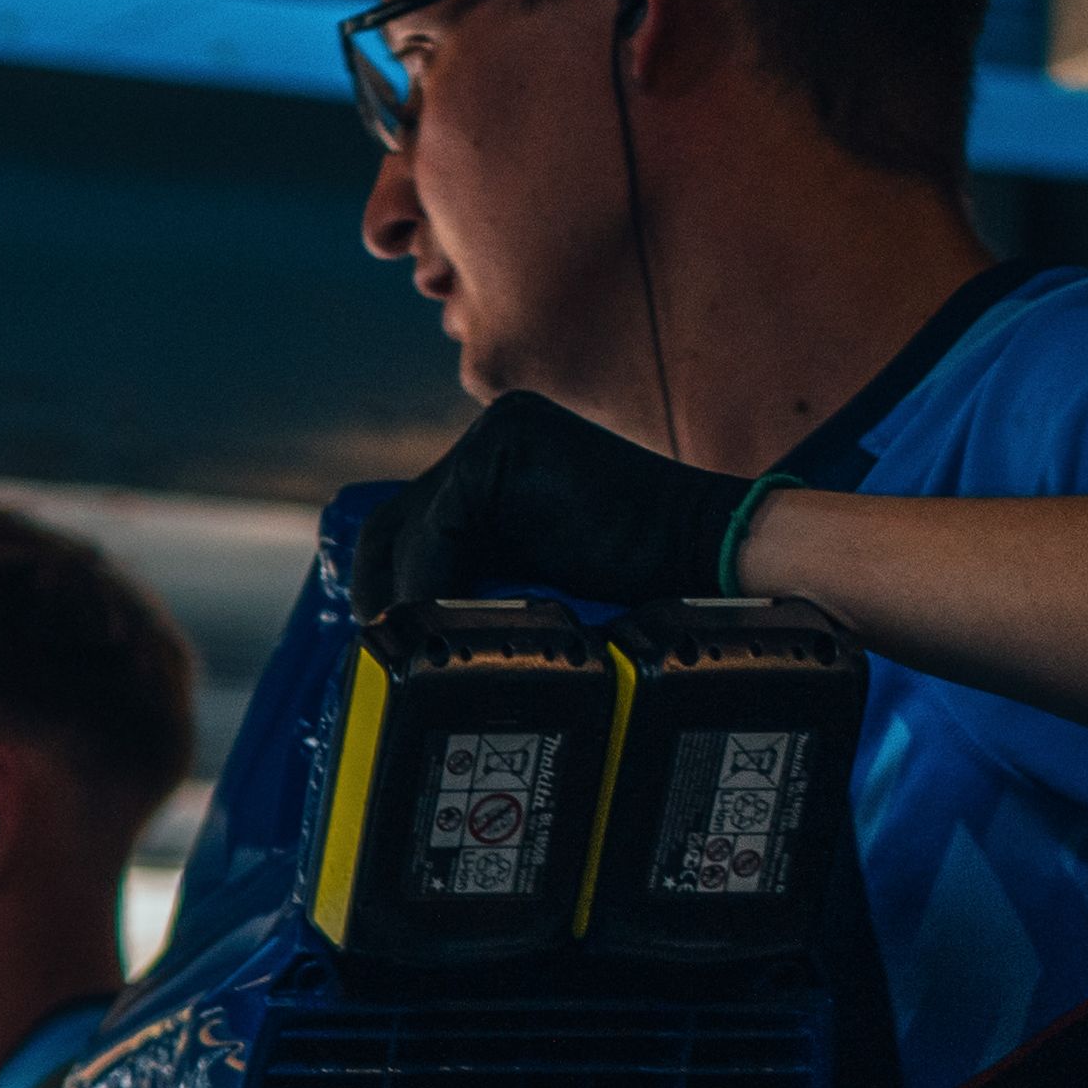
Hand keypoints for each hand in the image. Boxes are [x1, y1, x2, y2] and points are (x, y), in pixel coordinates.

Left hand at [359, 393, 770, 627]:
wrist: (705, 556)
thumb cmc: (628, 578)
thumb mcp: (526, 578)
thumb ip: (472, 579)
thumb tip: (400, 630)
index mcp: (493, 464)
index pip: (405, 529)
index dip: (385, 590)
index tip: (388, 644)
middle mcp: (489, 438)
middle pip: (394, 525)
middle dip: (382, 595)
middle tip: (392, 653)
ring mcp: (496, 434)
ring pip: (407, 530)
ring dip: (407, 596)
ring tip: (425, 646)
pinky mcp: (503, 447)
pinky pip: (435, 527)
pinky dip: (430, 582)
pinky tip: (450, 620)